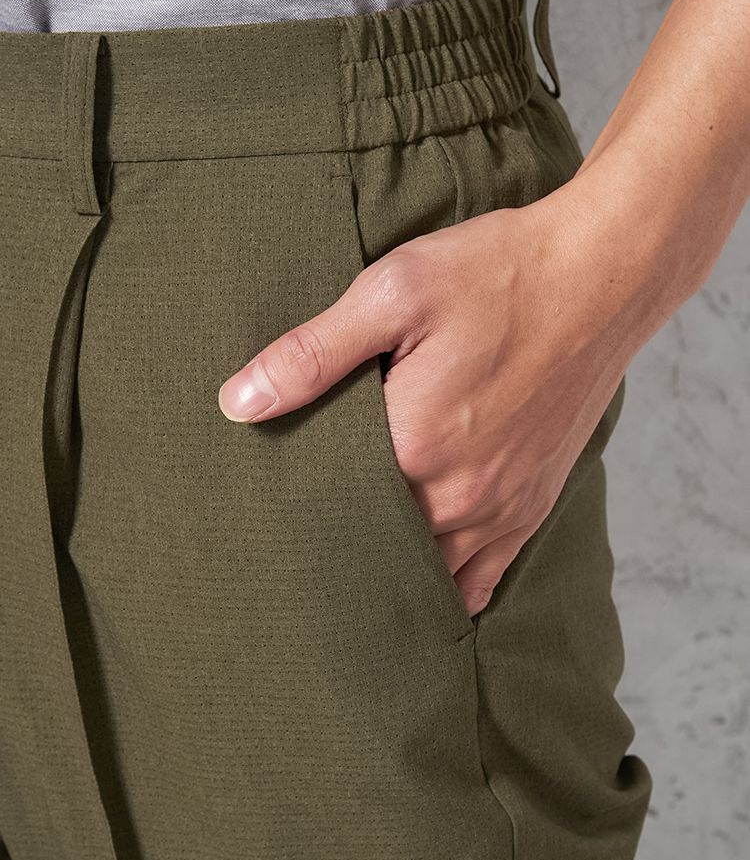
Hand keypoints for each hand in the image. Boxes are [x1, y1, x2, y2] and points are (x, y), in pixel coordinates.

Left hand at [218, 176, 655, 617]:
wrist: (603, 273)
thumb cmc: (499, 274)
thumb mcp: (394, 292)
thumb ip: (313, 354)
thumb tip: (239, 403)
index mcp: (414, 448)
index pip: (330, 509)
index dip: (297, 510)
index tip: (270, 512)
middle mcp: (460, 496)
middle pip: (377, 549)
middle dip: (339, 546)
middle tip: (300, 549)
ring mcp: (502, 507)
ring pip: (429, 574)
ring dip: (391, 574)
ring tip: (353, 572)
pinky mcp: (534, 503)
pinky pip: (485, 576)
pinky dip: (450, 587)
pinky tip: (426, 585)